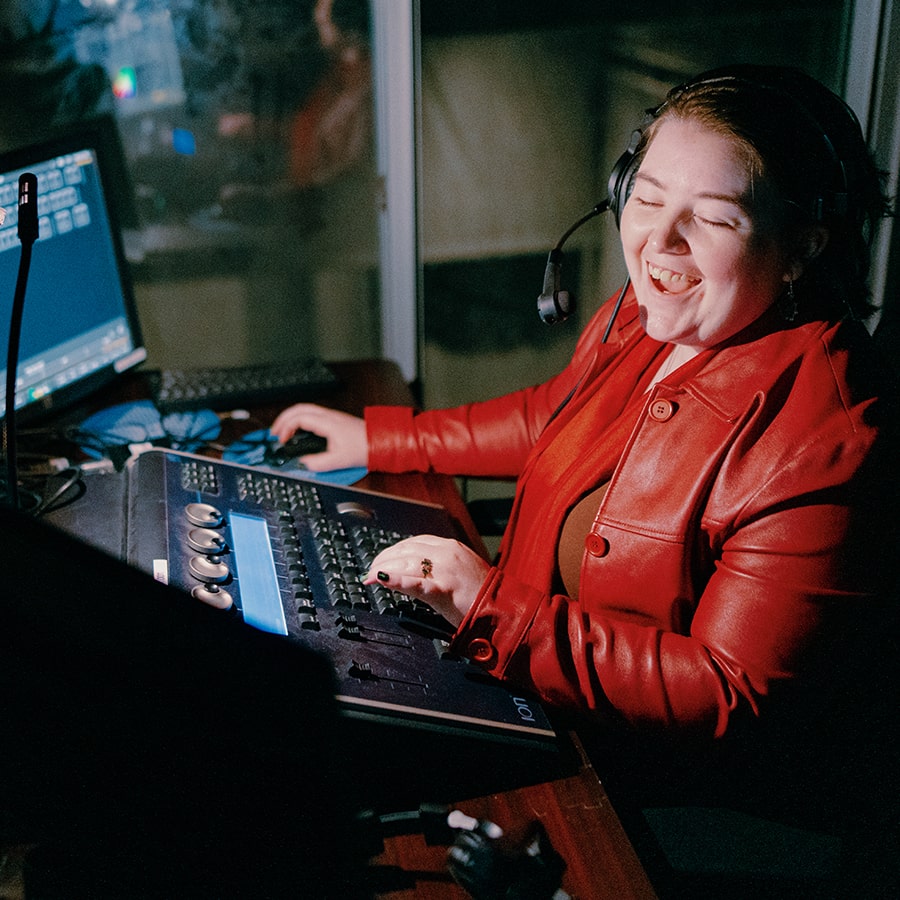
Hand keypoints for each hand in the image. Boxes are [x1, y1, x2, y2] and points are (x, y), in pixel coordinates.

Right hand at [269, 403, 366, 470]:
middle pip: (299, 408)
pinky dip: (299, 419)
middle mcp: (328, 416)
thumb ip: (317, 463)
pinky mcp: (334, 420)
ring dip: (290, 418)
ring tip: (282, 431)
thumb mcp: (338, 461)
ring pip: (305, 409)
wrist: (380, 442)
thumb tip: (303, 463)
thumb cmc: (364, 448)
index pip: (299, 418)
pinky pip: (311, 414)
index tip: (281, 440)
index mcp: (327, 422)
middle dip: (282, 419)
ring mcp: (331, 416)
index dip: (285, 427)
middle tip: (273, 433)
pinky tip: (297, 430)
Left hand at [363, 535, 489, 627]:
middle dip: (383, 560)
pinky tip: (381, 580)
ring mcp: (447, 569)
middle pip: (406, 550)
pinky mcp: (445, 588)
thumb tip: (408, 571)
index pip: (413, 542)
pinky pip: (416, 582)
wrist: (502, 609)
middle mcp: (447, 553)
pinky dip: (396, 580)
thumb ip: (435, 567)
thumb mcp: (456, 573)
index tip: (379, 561)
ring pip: (407, 563)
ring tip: (370, 577)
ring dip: (383, 570)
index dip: (392, 551)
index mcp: (450, 547)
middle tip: (369, 571)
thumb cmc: (480, 595)